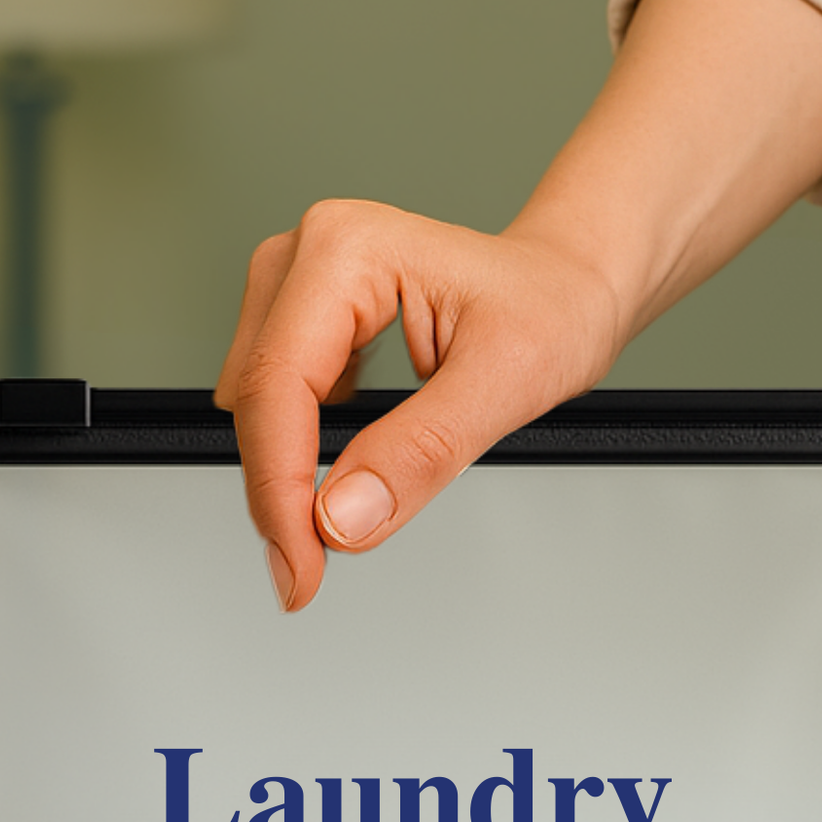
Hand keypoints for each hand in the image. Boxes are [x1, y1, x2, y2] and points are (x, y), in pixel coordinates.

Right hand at [214, 206, 623, 610]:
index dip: (278, 492)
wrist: (566, 288)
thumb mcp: (505, 383)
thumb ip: (420, 451)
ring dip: (284, 474)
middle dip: (277, 495)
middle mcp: (311, 254)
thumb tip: (342, 518)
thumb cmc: (551, 308)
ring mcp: (299, 283)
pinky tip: (343, 471)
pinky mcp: (304, 316)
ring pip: (254, 403)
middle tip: (307, 571)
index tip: (299, 567)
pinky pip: (275, 399)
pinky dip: (297, 453)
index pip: (277, 385)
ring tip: (335, 521)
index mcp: (348, 249)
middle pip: (254, 397)